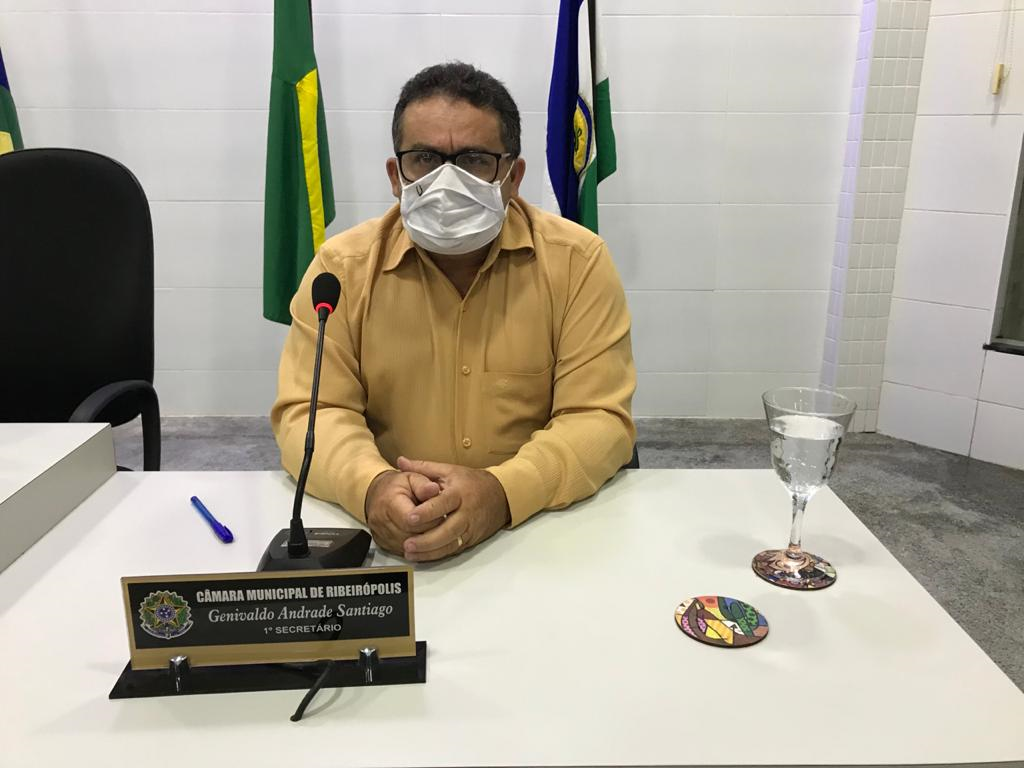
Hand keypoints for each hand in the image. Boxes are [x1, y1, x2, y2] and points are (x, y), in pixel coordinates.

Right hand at [364, 469, 442, 555]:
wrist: (378, 494)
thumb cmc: (396, 486)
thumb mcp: (412, 478)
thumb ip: (424, 485)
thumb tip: (434, 489)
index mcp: (389, 503)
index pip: (410, 520)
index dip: (429, 519)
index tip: (442, 513)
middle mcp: (382, 522)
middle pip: (412, 536)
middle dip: (431, 531)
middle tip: (442, 521)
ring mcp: (382, 536)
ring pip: (410, 548)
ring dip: (427, 542)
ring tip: (436, 529)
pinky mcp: (385, 546)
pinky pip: (405, 553)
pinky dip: (419, 548)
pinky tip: (427, 538)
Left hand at [395, 456, 510, 561]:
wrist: (501, 495)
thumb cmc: (472, 482)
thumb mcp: (449, 470)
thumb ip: (423, 467)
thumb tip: (401, 461)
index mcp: (459, 493)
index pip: (443, 504)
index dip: (427, 512)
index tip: (411, 517)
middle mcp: (466, 512)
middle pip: (448, 530)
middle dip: (427, 540)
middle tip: (407, 544)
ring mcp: (470, 528)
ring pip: (451, 543)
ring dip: (430, 551)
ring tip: (411, 553)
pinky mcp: (471, 539)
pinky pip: (454, 549)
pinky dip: (438, 555)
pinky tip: (422, 557)